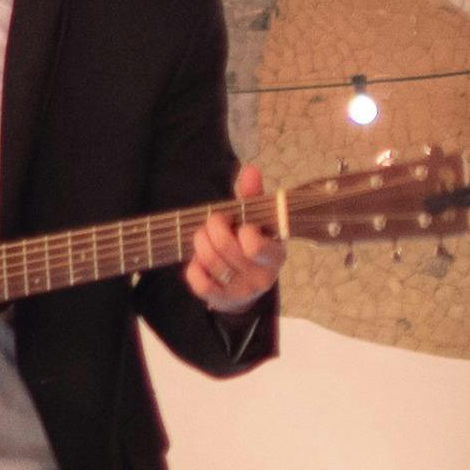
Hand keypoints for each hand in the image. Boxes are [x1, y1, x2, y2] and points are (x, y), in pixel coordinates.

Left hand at [185, 162, 284, 311]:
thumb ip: (253, 196)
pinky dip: (193, 267)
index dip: (241, 229)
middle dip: (213, 228)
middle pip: (226, 249)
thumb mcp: (257, 221)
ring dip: (201, 243)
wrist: (247, 286)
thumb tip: (250, 169)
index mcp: (275, 254)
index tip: (239, 222)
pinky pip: (199, 282)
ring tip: (203, 236)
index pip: (254, 245)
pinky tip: (198, 260)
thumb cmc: (252, 244)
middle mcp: (262, 277)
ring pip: (211, 263)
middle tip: (213, 222)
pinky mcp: (221, 301)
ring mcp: (241, 291)